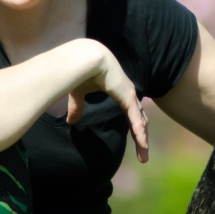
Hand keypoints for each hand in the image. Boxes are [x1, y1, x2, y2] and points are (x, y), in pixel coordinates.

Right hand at [66, 45, 148, 162]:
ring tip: (144, 156)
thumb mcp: (78, 94)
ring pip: (140, 122)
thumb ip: (77, 107)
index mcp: (120, 92)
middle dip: (141, 138)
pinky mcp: (128, 96)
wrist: (85, 57)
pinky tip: (142, 144)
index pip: (131, 114)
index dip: (134, 128)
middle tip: (143, 155)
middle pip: (139, 120)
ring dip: (142, 140)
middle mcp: (129, 94)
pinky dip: (139, 132)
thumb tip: (70, 122)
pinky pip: (136, 118)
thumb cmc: (81, 71)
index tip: (136, 142)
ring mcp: (130, 95)